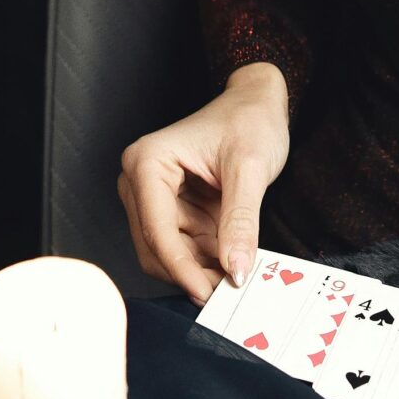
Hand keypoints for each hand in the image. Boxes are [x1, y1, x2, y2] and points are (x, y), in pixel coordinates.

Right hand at [117, 63, 291, 304]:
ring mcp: (153, 196)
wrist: (258, 103)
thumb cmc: (250, 120)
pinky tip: (231, 262)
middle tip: (229, 294)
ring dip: (199, 269)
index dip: (182, 268)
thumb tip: (236, 271)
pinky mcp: (172, 208)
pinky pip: (183, 246)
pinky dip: (205, 260)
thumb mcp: (250, 168)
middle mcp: (140, 180)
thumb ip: (241, 220)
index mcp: (148, 162)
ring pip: (167, 253)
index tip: (210, 294)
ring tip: (237, 277)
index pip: (157, 230)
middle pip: (154, 248)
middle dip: (189, 272)